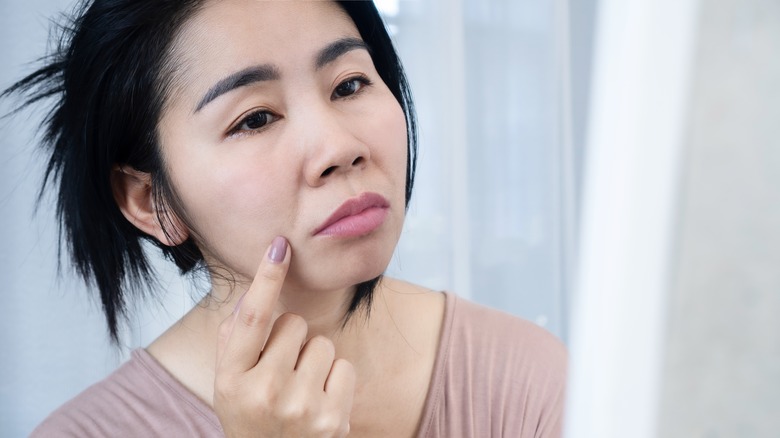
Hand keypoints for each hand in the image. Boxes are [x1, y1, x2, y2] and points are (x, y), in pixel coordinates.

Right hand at [214, 236, 355, 436]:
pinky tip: (319, 402)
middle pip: (295, 324)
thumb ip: (234, 338)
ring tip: (300, 390)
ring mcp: (301, 408)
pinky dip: (336, 380)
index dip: (266, 278)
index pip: (251, 319)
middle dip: (291, 338)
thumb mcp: (228, 383)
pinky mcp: (333, 420)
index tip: (279, 246)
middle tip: (281, 371)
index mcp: (231, 381)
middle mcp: (264, 394)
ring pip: (323, 344)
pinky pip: (345, 366)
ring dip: (315, 360)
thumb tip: (255, 291)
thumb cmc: (251, 415)